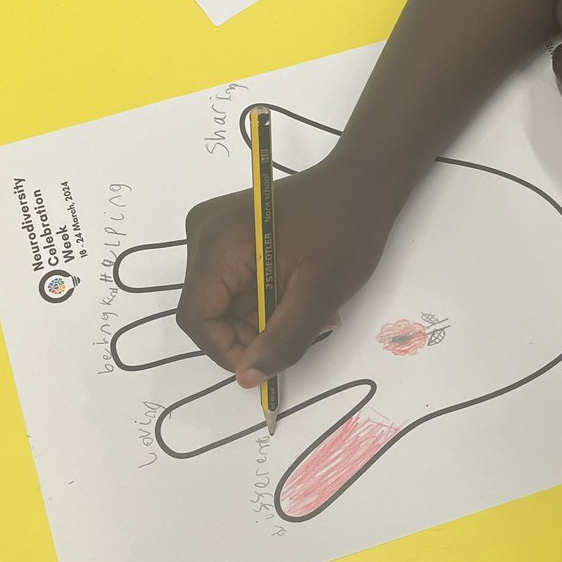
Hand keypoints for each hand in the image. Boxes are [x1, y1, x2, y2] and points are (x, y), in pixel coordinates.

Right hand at [178, 129, 390, 385]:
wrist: (363, 183)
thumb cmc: (346, 230)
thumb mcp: (319, 293)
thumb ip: (283, 339)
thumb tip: (247, 378)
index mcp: (216, 245)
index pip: (198, 319)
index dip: (228, 350)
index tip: (269, 363)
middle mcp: (203, 235)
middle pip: (210, 311)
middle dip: (252, 333)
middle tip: (304, 332)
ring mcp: (215, 233)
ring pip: (226, 302)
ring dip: (264, 318)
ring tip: (309, 312)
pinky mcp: (231, 235)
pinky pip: (236, 284)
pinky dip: (265, 299)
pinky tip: (300, 295)